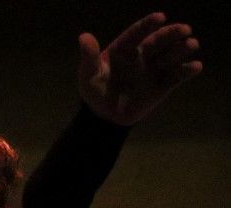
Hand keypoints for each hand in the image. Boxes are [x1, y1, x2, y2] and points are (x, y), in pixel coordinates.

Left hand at [77, 13, 202, 125]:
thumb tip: (84, 37)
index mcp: (125, 48)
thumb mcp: (89, 75)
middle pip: (160, 40)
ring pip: (171, 55)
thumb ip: (89, 57)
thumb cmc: (95, 92)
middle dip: (172, 33)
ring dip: (182, 49)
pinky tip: (196, 66)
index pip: (138, 33)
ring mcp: (155, 68)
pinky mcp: (164, 83)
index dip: (148, 25)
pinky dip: (188, 71)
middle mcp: (143, 54)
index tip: (159, 17)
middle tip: (185, 29)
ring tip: (191, 44)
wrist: (105, 117)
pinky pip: (178, 75)